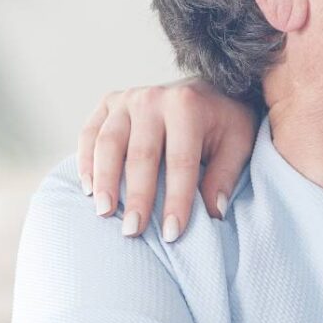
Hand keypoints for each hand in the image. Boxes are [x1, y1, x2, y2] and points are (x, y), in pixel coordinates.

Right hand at [78, 78, 257, 241]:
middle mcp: (153, 98)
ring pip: (108, 143)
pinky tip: (89, 190)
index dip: (176, 200)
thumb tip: (213, 211)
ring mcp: (127, 99)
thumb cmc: (222, 122)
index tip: (172, 234)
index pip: (180, 161)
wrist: (206, 88)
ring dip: (104, 181)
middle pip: (141, 155)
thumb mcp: (237, 142)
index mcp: (187, 106)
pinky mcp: (109, 102)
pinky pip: (89, 133)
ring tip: (105, 213)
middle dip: (137, 197)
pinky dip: (85, 162)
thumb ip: (225, 175)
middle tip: (132, 231)